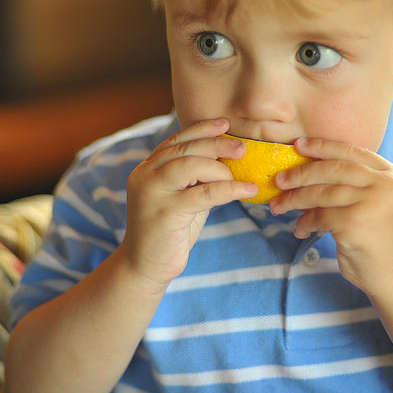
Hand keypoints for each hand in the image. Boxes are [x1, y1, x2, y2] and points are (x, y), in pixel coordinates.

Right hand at [124, 118, 257, 291]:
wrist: (145, 268)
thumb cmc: (170, 231)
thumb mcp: (183, 197)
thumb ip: (196, 178)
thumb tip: (228, 158)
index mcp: (147, 168)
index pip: (176, 140)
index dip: (201, 129)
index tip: (224, 124)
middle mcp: (144, 176)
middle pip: (184, 149)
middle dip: (216, 144)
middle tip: (241, 148)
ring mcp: (151, 193)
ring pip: (190, 165)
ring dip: (221, 168)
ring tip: (241, 176)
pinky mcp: (164, 213)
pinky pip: (203, 193)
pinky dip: (230, 188)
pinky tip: (247, 190)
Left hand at [270, 137, 392, 293]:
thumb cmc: (378, 235)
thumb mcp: (373, 200)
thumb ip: (352, 182)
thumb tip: (306, 165)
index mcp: (390, 174)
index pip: (351, 151)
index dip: (322, 146)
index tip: (299, 145)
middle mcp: (384, 185)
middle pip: (333, 169)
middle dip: (301, 173)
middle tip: (279, 180)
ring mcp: (370, 203)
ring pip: (321, 192)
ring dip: (294, 199)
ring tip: (278, 206)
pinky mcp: (354, 224)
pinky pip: (319, 216)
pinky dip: (305, 222)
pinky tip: (300, 229)